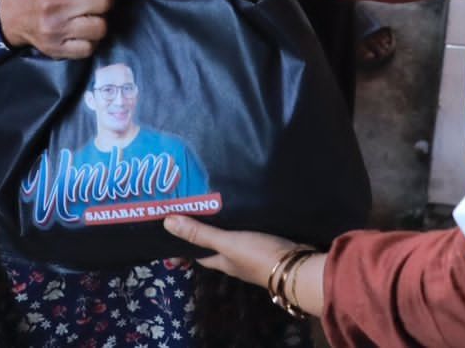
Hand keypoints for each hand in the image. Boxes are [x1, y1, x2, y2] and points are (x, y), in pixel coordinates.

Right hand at [0, 0, 140, 57]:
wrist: (6, 14)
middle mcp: (56, 2)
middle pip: (104, 2)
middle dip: (109, 0)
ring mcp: (57, 28)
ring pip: (101, 27)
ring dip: (101, 21)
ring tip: (90, 16)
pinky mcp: (57, 49)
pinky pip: (89, 48)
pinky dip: (91, 40)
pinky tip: (83, 31)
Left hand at [164, 216, 325, 314]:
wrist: (297, 265)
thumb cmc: (257, 256)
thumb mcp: (227, 243)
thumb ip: (200, 234)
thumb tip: (167, 224)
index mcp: (223, 262)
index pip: (200, 254)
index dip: (188, 243)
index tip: (176, 226)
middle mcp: (236, 259)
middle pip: (217, 244)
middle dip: (208, 228)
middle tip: (198, 203)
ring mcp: (254, 253)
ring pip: (236, 236)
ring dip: (228, 222)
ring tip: (219, 198)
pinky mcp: (269, 242)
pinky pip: (252, 230)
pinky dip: (246, 220)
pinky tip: (246, 205)